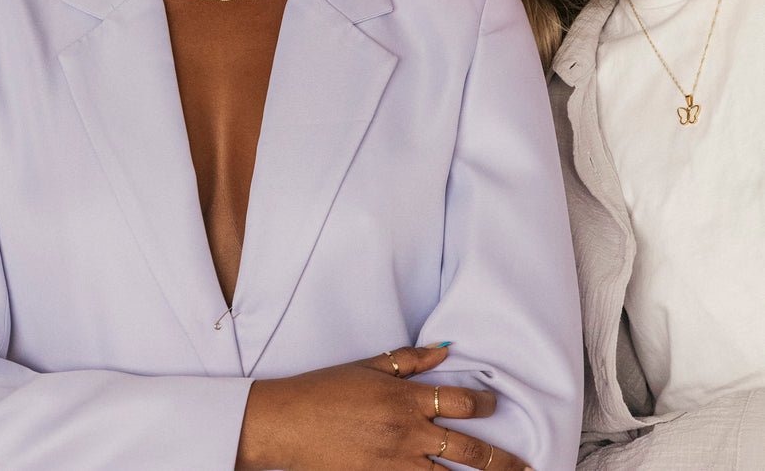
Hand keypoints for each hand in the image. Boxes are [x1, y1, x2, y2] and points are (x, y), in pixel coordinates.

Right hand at [236, 343, 531, 470]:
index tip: (494, 408)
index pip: (459, 402)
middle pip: (467, 451)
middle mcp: (405, 434)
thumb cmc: (324, 390)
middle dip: (500, 461)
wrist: (285, 424)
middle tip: (522, 466)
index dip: (484, 406)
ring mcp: (393, 465)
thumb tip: (446, 350)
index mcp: (404, 399)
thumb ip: (410, 361)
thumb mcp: (368, 366)